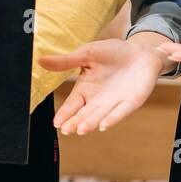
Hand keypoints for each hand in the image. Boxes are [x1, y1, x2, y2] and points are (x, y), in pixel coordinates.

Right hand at [39, 34, 170, 134]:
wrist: (140, 52)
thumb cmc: (112, 53)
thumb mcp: (86, 54)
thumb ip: (66, 61)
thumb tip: (40, 60)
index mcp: (85, 89)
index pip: (72, 104)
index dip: (65, 113)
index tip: (56, 122)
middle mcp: (98, 100)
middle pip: (84, 114)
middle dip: (75, 122)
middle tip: (66, 129)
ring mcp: (114, 103)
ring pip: (99, 115)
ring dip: (90, 123)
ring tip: (80, 129)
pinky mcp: (130, 103)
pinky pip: (119, 112)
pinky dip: (112, 118)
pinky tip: (103, 125)